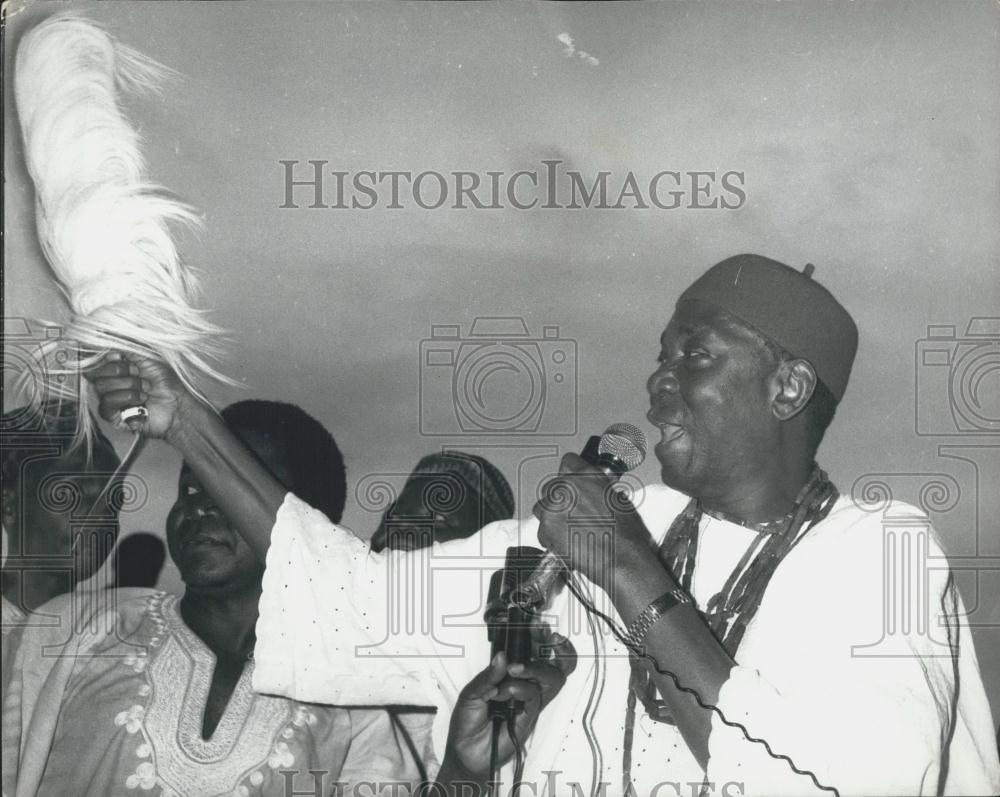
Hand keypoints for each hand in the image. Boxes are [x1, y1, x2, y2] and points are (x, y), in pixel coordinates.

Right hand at [85, 352, 192, 439]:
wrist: (179, 404)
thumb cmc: (167, 381)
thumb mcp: (147, 356)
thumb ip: (126, 344)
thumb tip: (106, 330)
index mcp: (113, 367)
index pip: (92, 360)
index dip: (103, 356)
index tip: (120, 356)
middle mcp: (109, 383)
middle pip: (91, 372)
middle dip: (118, 370)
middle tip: (138, 372)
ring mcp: (110, 399)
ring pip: (100, 388)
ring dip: (128, 385)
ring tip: (146, 388)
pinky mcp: (114, 416)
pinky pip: (106, 405)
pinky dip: (127, 398)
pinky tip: (142, 400)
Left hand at [440, 625, 575, 783]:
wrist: (465, 753)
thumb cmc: (467, 722)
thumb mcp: (471, 693)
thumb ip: (488, 676)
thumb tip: (503, 656)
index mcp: (509, 673)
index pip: (531, 651)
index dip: (539, 637)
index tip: (538, 626)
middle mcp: (523, 683)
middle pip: (552, 661)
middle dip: (553, 646)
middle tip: (544, 637)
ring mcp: (529, 699)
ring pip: (551, 677)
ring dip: (536, 668)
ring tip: (515, 671)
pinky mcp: (530, 715)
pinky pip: (536, 696)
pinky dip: (523, 689)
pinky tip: (506, 692)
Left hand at [532, 452, 653, 591]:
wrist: (620, 557)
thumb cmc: (624, 533)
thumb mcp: (617, 498)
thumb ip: (597, 487)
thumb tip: (591, 488)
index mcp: (587, 475)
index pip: (568, 462)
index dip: (570, 474)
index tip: (571, 482)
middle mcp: (568, 487)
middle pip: (551, 486)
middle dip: (559, 499)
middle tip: (572, 513)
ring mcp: (554, 506)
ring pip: (541, 507)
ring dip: (552, 517)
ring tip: (569, 530)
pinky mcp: (546, 527)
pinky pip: (541, 530)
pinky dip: (550, 537)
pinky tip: (566, 542)